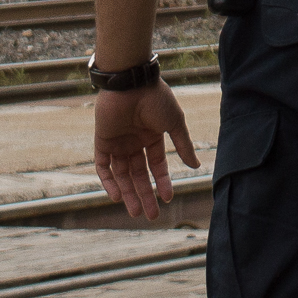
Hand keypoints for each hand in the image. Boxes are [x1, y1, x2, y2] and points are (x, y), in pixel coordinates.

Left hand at [94, 84, 199, 218]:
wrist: (130, 82)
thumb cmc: (155, 98)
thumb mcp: (174, 123)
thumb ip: (183, 145)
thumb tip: (195, 166)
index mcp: (152, 136)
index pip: (156, 165)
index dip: (162, 181)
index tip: (168, 198)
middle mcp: (134, 141)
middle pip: (139, 174)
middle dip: (145, 194)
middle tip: (151, 215)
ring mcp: (118, 142)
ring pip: (122, 174)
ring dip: (128, 193)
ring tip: (136, 212)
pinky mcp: (102, 141)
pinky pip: (103, 166)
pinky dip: (108, 181)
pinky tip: (116, 196)